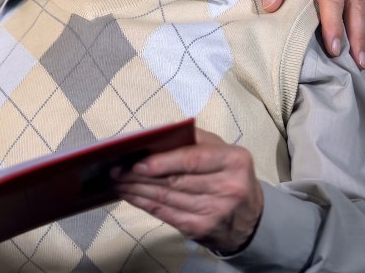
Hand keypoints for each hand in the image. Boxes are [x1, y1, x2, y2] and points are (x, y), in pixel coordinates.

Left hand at [113, 129, 262, 253]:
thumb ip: (193, 139)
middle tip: (114, 170)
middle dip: (139, 176)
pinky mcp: (201, 229)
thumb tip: (154, 136)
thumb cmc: (228, 175)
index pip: (192, 160)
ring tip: (116, 181)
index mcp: (234, 161)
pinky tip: (129, 195)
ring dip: (135, 190)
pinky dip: (143, 203)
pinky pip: (165, 214)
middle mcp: (228, 188)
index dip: (162, 163)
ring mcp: (215, 212)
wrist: (250, 218)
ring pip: (166, 198)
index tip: (136, 163)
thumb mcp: (222, 150)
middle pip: (175, 181)